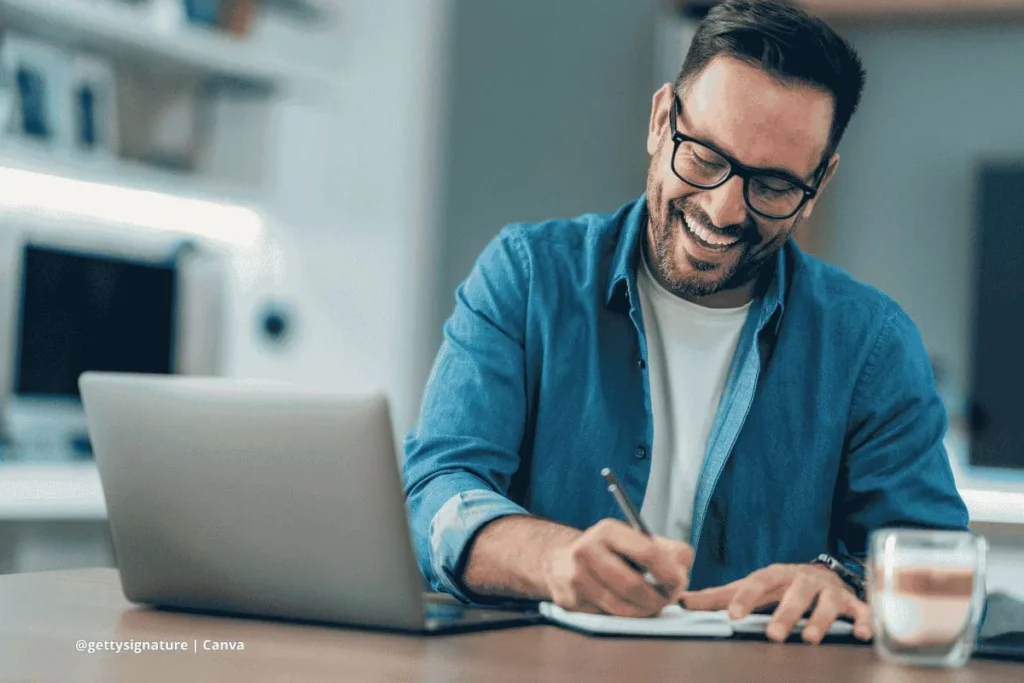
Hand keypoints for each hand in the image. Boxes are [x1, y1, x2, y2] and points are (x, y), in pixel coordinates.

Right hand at [543, 519, 692, 616]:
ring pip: (620, 607)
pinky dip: (624, 616)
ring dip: (643, 611)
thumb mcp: (636, 539)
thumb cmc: (610, 551)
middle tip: (667, 600)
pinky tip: (628, 607)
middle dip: (658, 598)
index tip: (679, 582)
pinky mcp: (569, 601)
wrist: (560, 561)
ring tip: (651, 605)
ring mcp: (575, 577)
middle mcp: (586, 550)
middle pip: (633, 585)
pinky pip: (606, 617)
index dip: (668, 572)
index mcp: (607, 531)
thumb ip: (669, 550)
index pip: (647, 552)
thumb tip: (682, 568)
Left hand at [682, 563, 872, 643]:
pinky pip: (863, 611)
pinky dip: (865, 621)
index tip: (732, 615)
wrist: (823, 576)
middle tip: (773, 635)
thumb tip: (682, 602)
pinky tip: (863, 634)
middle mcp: (803, 579)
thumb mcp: (751, 588)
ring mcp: (829, 591)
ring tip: (810, 638)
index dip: (744, 598)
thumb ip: (719, 597)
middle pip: (794, 592)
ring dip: (819, 619)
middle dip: (785, 613)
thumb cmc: (780, 586)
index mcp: (776, 575)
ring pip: (827, 602)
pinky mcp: (853, 603)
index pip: (757, 583)